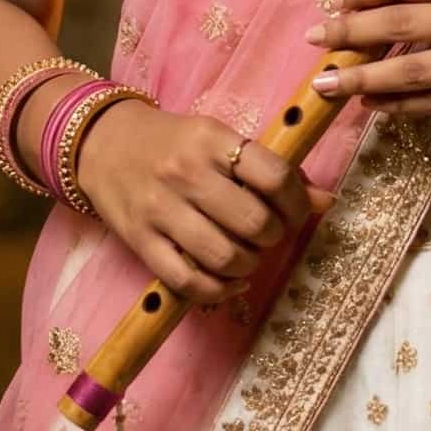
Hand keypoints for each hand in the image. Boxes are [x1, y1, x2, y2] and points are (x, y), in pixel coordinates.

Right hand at [71, 99, 332, 304]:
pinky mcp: (140, 242)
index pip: (273, 175)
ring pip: (224, 256)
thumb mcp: (218, 140)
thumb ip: (268, 169)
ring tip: (248, 256)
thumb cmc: (172, 142)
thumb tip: (327, 201)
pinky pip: (188, 282)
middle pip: (253, 222)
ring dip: (248, 266)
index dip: (297, 202)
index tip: (295, 212)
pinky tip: (227, 281)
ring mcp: (160, 210)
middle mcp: (186, 173)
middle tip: (268, 235)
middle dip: (273, 237)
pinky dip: (218, 290)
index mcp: (211, 139)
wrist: (102, 144)